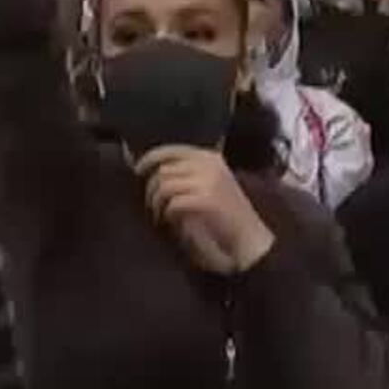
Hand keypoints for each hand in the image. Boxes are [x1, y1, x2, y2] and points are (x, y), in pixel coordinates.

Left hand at [135, 146, 276, 274]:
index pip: (172, 150)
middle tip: (152, 205)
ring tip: (160, 215)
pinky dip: (167, 213)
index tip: (137, 170)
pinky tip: (171, 221)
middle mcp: (210, 164)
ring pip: (165, 186)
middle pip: (164, 170)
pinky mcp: (207, 200)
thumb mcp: (209, 184)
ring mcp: (209, 181)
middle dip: (151, 189)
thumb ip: (186, 174)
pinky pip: (173, 203)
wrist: (251, 238)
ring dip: (157, 203)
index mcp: (211, 157)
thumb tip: (153, 169)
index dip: (150, 158)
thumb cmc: (226, 215)